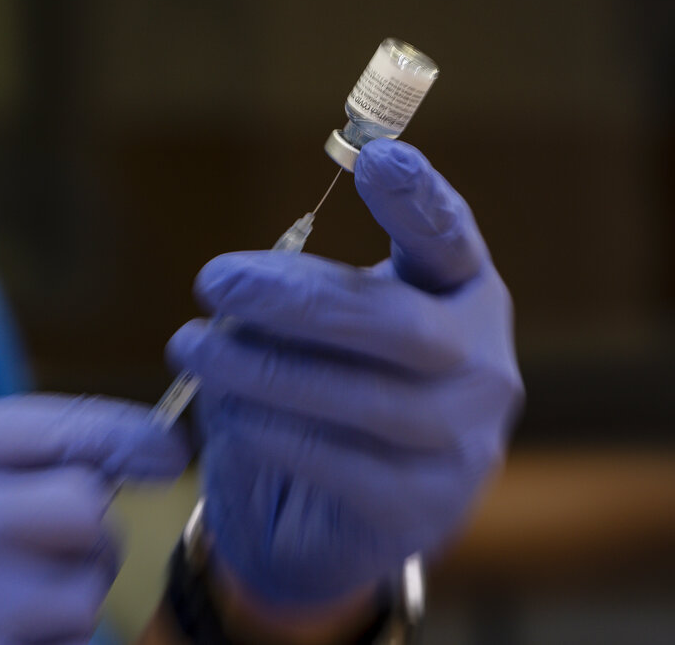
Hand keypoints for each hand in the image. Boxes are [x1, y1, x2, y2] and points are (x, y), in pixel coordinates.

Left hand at [167, 139, 523, 606]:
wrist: (324, 517)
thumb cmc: (318, 397)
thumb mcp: (314, 333)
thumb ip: (298, 303)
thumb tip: (237, 288)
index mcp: (460, 297)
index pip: (451, 240)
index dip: (419, 200)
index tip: (374, 157)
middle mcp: (482, 365)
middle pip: (399, 323)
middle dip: (296, 300)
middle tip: (213, 280)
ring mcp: (464, 442)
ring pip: (368, 400)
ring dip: (266, 372)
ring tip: (192, 349)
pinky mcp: (425, 506)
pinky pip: (344, 464)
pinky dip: (276, 433)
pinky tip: (229, 416)